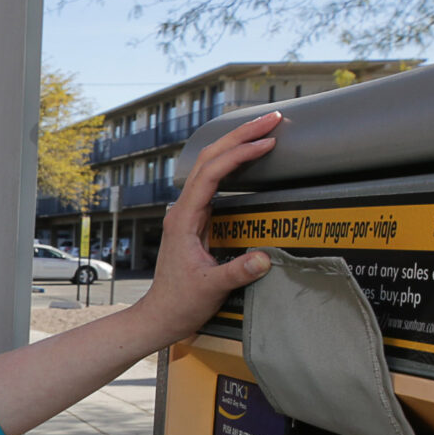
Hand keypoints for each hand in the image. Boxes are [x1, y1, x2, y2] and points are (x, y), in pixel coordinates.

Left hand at [132, 111, 283, 342]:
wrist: (161, 315)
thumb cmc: (180, 302)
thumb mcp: (211, 288)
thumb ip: (237, 272)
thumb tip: (263, 257)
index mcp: (184, 219)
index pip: (211, 173)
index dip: (239, 154)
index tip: (266, 143)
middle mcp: (183, 209)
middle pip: (210, 158)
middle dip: (240, 135)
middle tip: (272, 119)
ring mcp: (188, 213)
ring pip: (211, 166)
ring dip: (237, 145)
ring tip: (266, 129)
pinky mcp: (196, 220)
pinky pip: (214, 181)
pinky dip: (234, 164)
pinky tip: (249, 157)